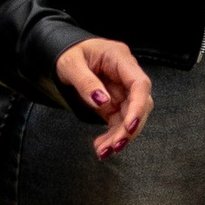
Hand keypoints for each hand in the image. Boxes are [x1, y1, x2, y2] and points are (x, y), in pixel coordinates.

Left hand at [56, 37, 151, 158]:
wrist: (64, 55)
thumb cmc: (68, 53)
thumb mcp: (70, 64)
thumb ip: (86, 82)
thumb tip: (102, 101)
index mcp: (120, 58)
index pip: (140, 84)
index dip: (139, 107)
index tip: (130, 126)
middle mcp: (126, 75)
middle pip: (139, 104)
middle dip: (129, 128)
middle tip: (113, 146)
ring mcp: (122, 90)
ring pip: (130, 117)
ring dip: (119, 137)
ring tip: (103, 151)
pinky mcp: (115, 103)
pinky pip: (119, 122)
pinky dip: (112, 136)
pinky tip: (101, 147)